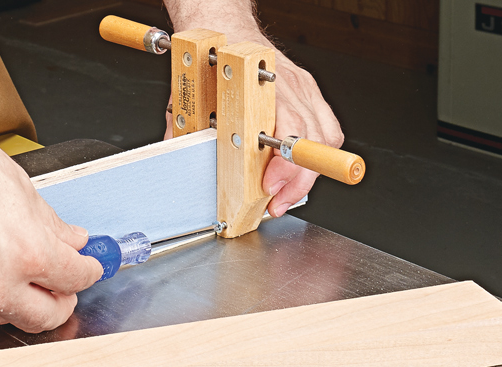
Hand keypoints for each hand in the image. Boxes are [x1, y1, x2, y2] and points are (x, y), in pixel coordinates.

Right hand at [0, 120, 102, 332]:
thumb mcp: (17, 185)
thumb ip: (50, 223)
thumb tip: (70, 239)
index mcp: (28, 253)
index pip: (77, 279)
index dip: (89, 269)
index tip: (88, 265)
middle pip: (48, 317)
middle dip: (61, 300)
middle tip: (63, 282)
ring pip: (7, 317)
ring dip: (20, 300)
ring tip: (17, 269)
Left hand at [162, 0, 342, 216]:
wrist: (226, 29)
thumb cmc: (211, 59)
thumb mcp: (191, 95)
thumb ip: (185, 126)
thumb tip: (173, 154)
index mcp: (261, 87)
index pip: (289, 130)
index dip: (284, 163)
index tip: (269, 185)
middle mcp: (289, 88)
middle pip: (313, 140)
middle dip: (297, 180)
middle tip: (276, 202)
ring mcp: (304, 90)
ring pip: (326, 137)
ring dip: (309, 172)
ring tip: (286, 193)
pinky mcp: (310, 95)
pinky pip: (327, 129)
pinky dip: (316, 154)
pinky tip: (298, 170)